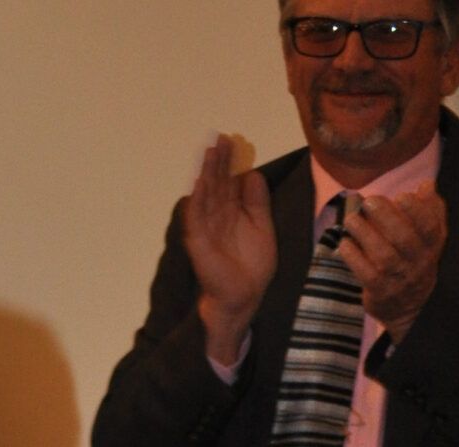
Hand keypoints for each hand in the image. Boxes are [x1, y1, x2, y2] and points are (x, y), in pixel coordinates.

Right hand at [184, 135, 276, 362]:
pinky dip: (196, 202)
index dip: (228, 162)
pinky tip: (198, 184)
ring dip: (205, 174)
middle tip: (219, 138)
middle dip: (217, 161)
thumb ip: (257, 201)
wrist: (246, 295)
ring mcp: (205, 229)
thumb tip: (252, 173)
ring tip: (209, 153)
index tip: (231, 140)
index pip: (227, 181)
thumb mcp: (262, 225)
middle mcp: (216, 217)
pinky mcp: (199, 244)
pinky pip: (195, 220)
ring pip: (204, 196)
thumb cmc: (253, 265)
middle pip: (215, 184)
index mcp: (231, 212)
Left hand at [340, 185, 446, 343]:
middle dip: (386, 217)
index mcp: (432, 245)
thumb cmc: (415, 259)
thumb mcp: (429, 236)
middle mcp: (419, 263)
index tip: (400, 195)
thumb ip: (430, 209)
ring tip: (351, 219)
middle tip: (368, 202)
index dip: (416, 210)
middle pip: (404, 238)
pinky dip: (353, 257)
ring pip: (383, 255)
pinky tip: (345, 243)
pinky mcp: (380, 292)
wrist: (408, 306)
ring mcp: (399, 279)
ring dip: (365, 234)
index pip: (429, 226)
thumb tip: (427, 185)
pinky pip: (366, 274)